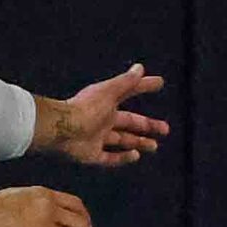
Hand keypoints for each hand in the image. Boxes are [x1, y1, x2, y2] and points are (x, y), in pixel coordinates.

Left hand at [41, 63, 169, 166]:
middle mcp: (102, 120)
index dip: (143, 87)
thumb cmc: (85, 108)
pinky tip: (136, 156)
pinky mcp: (90, 155)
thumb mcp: (109, 92)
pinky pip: (109, 158)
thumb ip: (126, 82)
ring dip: (138, 143)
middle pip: (129, 123)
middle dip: (148, 126)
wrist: (61, 129)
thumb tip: (140, 68)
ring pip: (121, 141)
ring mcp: (96, 138)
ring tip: (154, 146)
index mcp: (106, 103)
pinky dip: (122, 158)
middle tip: (166, 130)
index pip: (129, 93)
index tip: (159, 83)